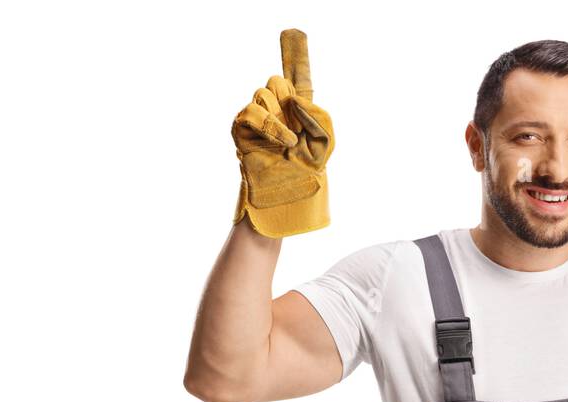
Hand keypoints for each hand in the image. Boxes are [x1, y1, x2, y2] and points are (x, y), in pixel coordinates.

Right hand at [231, 29, 334, 236]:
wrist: (287, 203)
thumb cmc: (307, 178)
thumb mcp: (325, 146)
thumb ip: (320, 118)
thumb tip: (298, 100)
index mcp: (298, 113)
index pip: (296, 79)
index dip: (296, 56)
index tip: (294, 33)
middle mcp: (276, 113)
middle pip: (277, 82)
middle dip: (289, 98)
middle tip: (298, 128)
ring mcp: (257, 122)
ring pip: (264, 93)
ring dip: (281, 116)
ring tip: (291, 142)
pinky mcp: (242, 132)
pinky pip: (251, 112)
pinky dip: (269, 123)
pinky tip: (283, 141)